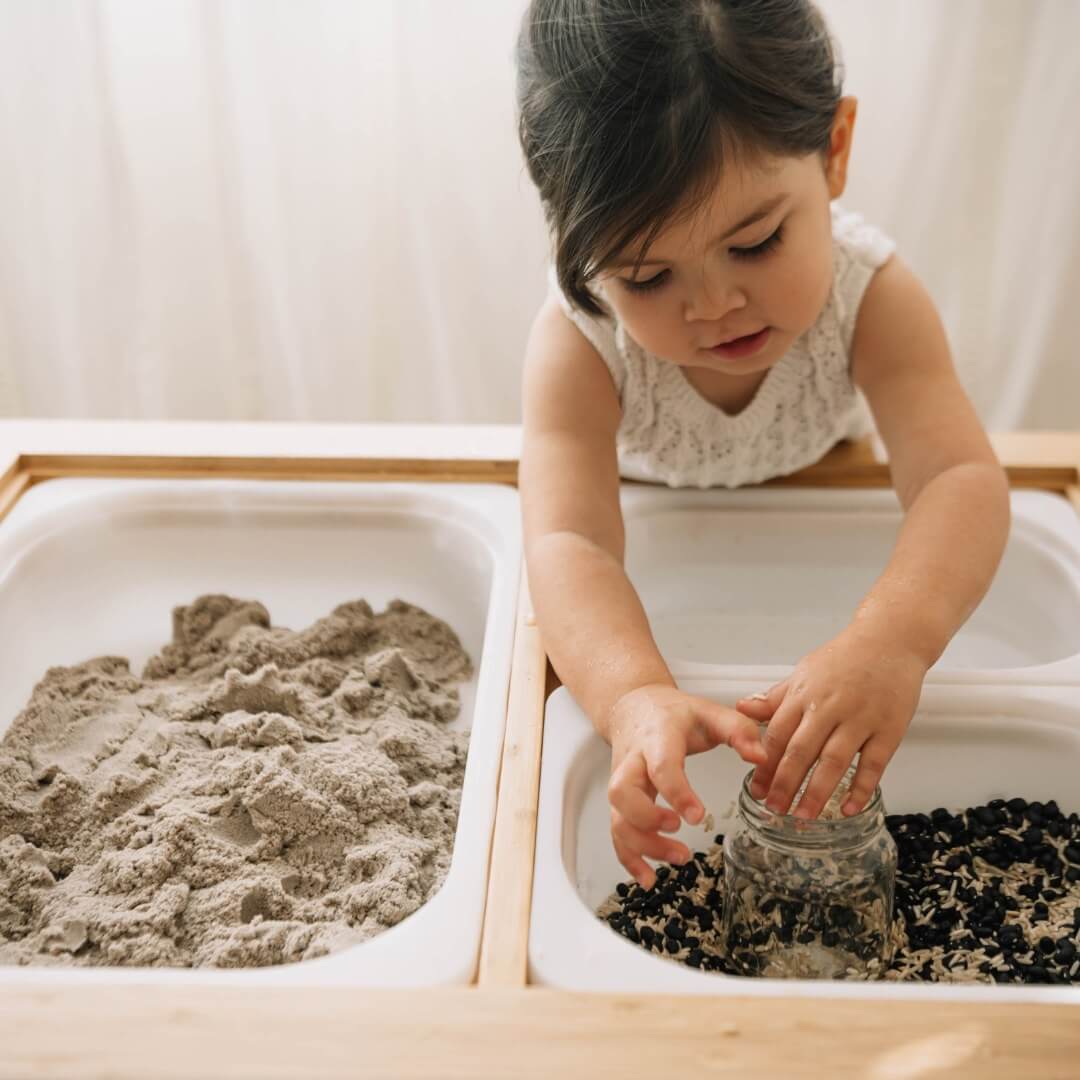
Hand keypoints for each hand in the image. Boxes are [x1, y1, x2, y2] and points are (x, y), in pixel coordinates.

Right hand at [605, 684, 766, 887]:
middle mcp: (632, 761)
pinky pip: (616, 831)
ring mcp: (622, 782)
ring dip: (642, 845)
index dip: (676, 792)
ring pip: (618, 817)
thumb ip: (738, 730)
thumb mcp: (709, 711)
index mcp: (657, 737)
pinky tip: (649, 877)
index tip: (697, 815)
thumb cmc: (674, 714)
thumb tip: (761, 757)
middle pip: (623, 792)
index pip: (660, 766)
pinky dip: (628, 858)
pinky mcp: (620, 801)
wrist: (634, 708)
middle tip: (678, 832)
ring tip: (680, 858)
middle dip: (647, 819)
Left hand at [736, 628, 927, 819]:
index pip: (777, 735)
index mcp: (804, 694)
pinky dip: (861, 787)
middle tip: (774, 809)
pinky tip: (848, 808)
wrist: (890, 640)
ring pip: (834, 761)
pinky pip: (873, 764)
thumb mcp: (804, 672)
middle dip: (784, 783)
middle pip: (801, 751)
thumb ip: (775, 697)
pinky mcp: (889, 728)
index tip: (756, 788)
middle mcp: (829, 707)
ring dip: (817, 791)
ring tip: (804, 815)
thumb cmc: (844, 658)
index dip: (764, 764)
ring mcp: (860, 719)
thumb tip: (742, 709)